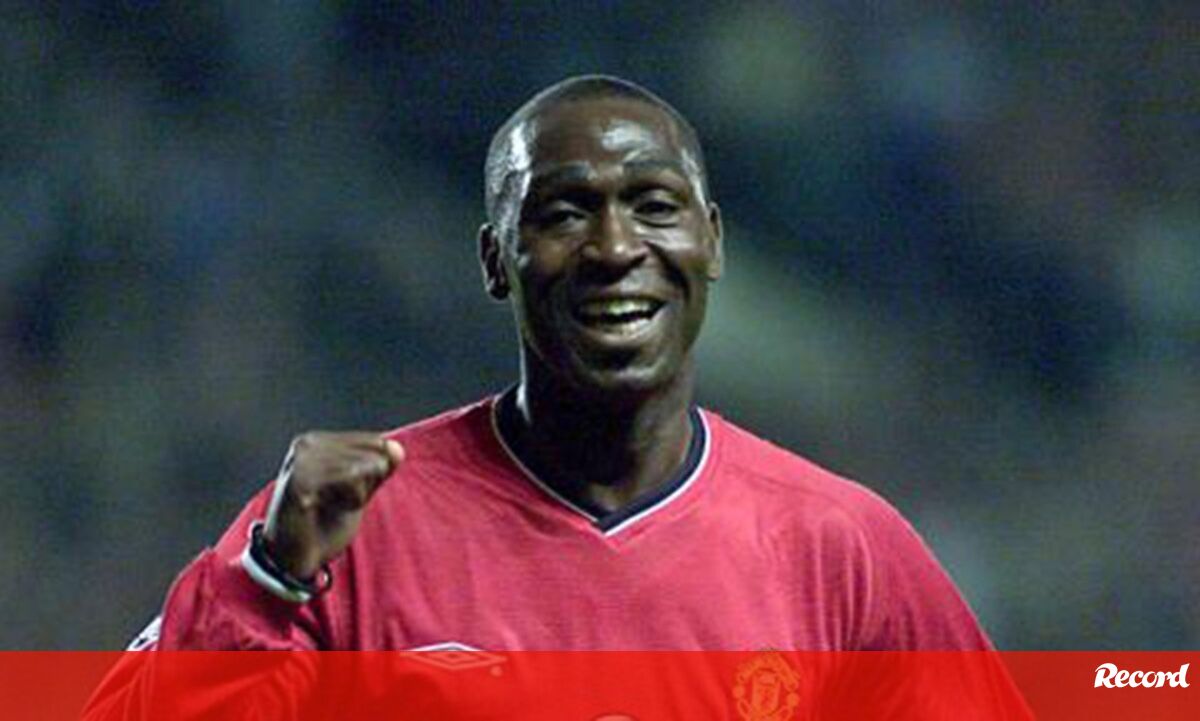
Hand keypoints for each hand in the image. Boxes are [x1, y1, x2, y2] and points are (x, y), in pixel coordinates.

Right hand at [262, 432, 404, 579]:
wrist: (292, 560)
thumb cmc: (324, 525)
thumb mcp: (359, 493)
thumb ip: (379, 470)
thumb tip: (397, 450)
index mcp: (318, 441)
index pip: (376, 443)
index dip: (375, 475)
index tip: (349, 494)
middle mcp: (307, 443)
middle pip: (372, 455)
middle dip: (368, 486)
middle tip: (339, 505)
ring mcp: (301, 460)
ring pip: (363, 468)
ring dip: (358, 496)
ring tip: (332, 507)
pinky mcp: (300, 480)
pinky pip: (350, 478)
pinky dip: (351, 500)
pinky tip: (325, 509)